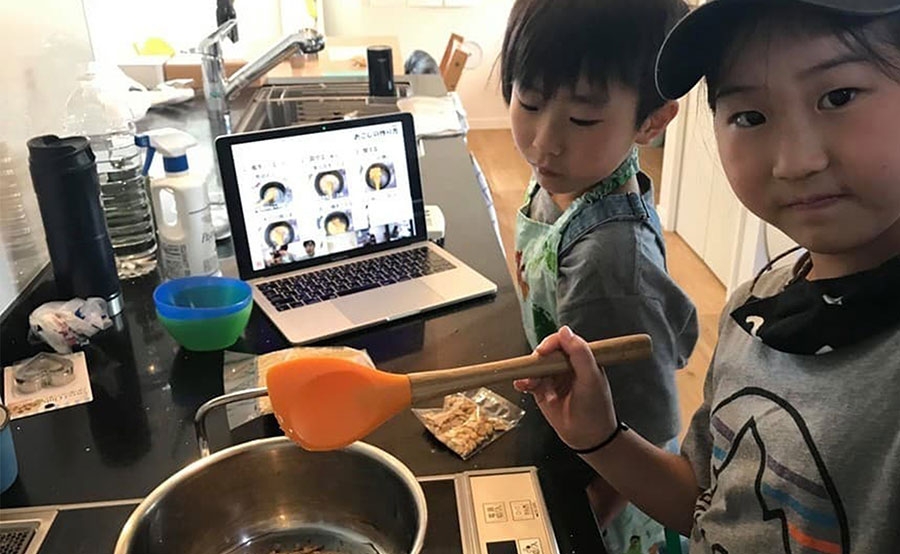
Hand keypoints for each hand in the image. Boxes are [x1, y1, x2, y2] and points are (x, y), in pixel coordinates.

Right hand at [514, 326, 617, 450]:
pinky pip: (529, 382)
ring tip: (532, 384)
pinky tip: (521, 385)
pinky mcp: (542, 392)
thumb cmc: (596, 407)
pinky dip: (523, 382)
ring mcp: (553, 379)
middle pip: (546, 352)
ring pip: (536, 367)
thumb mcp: (591, 378)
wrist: (589, 437)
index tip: (543, 352)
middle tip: (536, 369)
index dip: (551, 343)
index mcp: (581, 358)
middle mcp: (566, 366)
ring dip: (530, 372)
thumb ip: (579, 353)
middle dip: (538, 359)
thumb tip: (564, 330)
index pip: (563, 341)